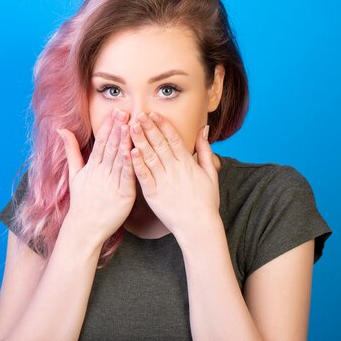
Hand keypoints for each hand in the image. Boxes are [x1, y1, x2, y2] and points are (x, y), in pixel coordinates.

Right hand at [57, 108, 135, 245]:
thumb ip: (71, 151)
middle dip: (117, 129)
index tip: (114, 112)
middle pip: (110, 147)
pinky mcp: (123, 195)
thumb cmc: (81, 201)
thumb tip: (61, 129)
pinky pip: (126, 177)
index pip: (101, 142)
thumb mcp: (74, 174)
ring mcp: (112, 183)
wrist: (84, 227)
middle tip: (124, 112)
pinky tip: (132, 151)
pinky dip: (129, 164)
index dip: (108, 126)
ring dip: (124, 141)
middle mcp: (101, 173)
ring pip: (119, 159)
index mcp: (92, 166)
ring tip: (129, 125)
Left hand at [128, 111, 220, 239]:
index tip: (153, 113)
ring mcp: (163, 181)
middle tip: (137, 114)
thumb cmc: (206, 201)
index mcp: (187, 163)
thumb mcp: (211, 173)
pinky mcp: (153, 194)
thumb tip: (203, 129)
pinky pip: (143, 176)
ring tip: (129, 127)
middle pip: (159, 144)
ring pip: (150, 157)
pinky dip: (137, 164)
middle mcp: (175, 170)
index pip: (173, 139)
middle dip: (148, 128)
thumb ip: (206, 150)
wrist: (198, 226)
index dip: (162, 125)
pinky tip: (130, 152)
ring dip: (139, 141)